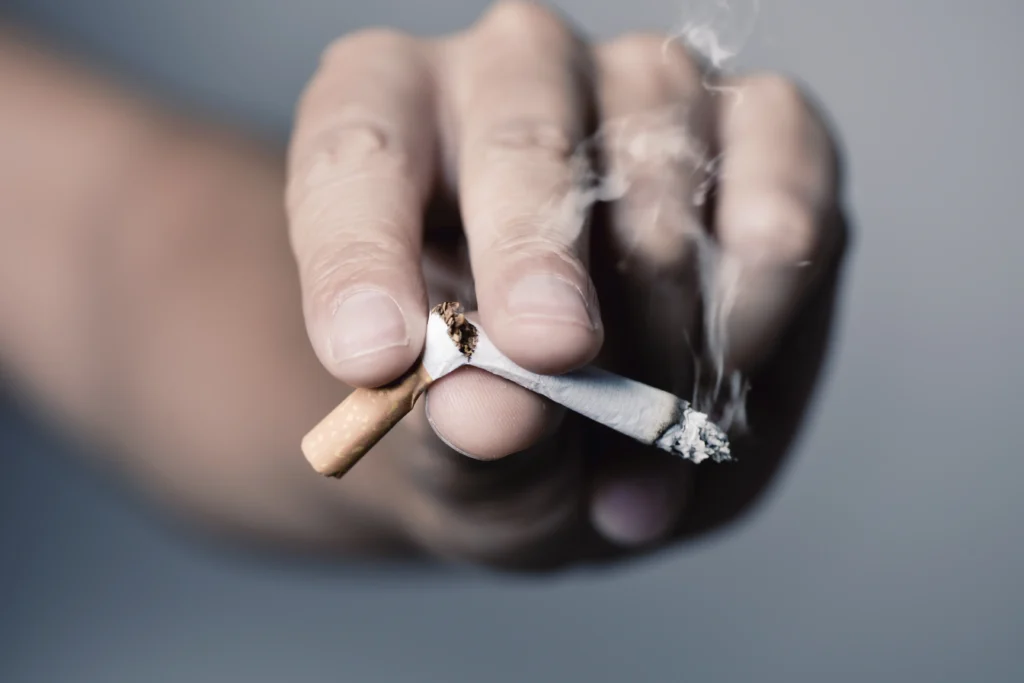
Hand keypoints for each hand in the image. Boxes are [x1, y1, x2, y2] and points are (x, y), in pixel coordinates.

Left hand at [286, 1, 847, 569]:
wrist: (595, 441)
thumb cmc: (496, 428)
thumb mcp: (459, 458)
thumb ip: (460, 434)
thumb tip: (492, 411)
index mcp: (391, 129)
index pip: (354, 154)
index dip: (359, 252)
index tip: (373, 357)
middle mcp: (513, 74)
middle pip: (518, 127)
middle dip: (534, 250)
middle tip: (549, 351)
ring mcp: (641, 84)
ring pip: (659, 153)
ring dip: (664, 309)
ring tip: (655, 422)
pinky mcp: (762, 121)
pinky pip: (782, 165)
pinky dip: (765, 275)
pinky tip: (733, 354)